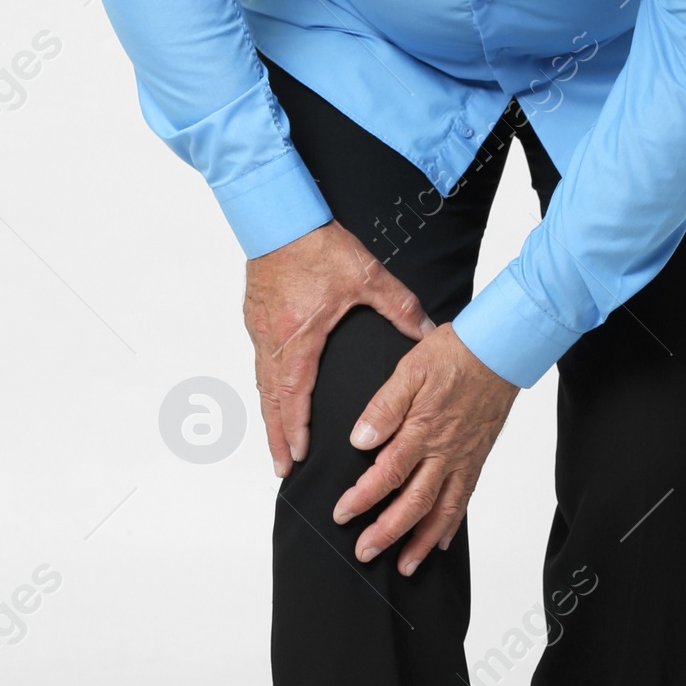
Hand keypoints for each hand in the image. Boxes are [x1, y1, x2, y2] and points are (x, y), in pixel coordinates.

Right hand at [244, 221, 433, 477]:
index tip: (299, 456)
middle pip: (271, 401)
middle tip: (281, 468)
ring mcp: (260, 329)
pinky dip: (265, 387)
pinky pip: (259, 363)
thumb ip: (400, 306)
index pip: (295, 395)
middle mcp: (274, 339)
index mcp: (300, 337)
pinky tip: (274, 395)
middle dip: (276, 438)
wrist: (279, 216)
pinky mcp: (255, 317)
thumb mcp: (367, 276)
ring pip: (261, 384)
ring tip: (276, 443)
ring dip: (269, 416)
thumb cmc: (317, 245)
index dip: (296, 428)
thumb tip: (429, 331)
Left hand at [333, 324, 518, 575]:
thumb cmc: (453, 354)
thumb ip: (384, 406)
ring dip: (421, 541)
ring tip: (404, 565)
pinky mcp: (477, 459)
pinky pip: (465, 499)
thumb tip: (361, 439)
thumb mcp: (410, 369)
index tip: (343, 513)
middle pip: (414, 503)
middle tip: (364, 551)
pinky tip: (442, 542)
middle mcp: (444, 452)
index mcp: (422, 430)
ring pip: (442, 511)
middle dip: (387, 532)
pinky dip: (452, 525)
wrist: (500, 350)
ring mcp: (463, 459)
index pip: (387, 474)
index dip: (363, 498)